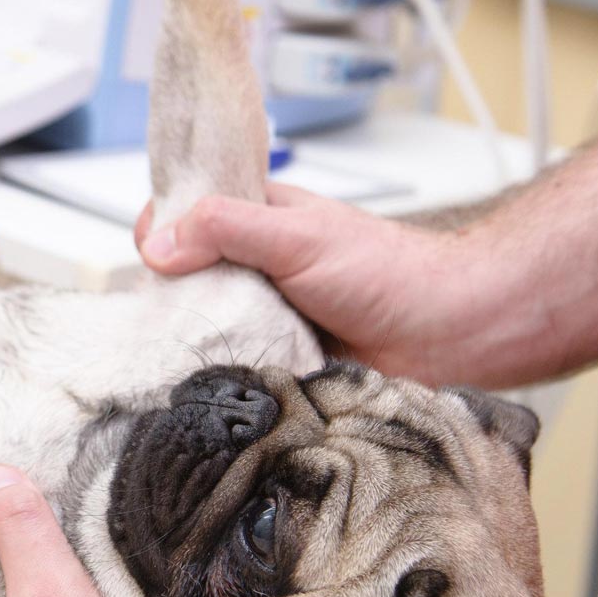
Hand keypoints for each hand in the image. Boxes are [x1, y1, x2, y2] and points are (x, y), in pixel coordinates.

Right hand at [135, 184, 467, 384]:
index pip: (184, 214)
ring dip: (194, 340)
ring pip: (202, 326)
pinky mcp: (274, 361)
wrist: (446, 336)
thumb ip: (225, 229)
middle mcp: (254, 266)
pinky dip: (221, 375)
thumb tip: (155, 245)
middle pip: (183, 277)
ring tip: (187, 354)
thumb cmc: (387, 273)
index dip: (160, 229)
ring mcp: (263, 315)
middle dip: (168, 296)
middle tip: (170, 315)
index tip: (150, 256)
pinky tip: (212, 382)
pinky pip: (231, 368)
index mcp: (256, 219)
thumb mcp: (296, 234)